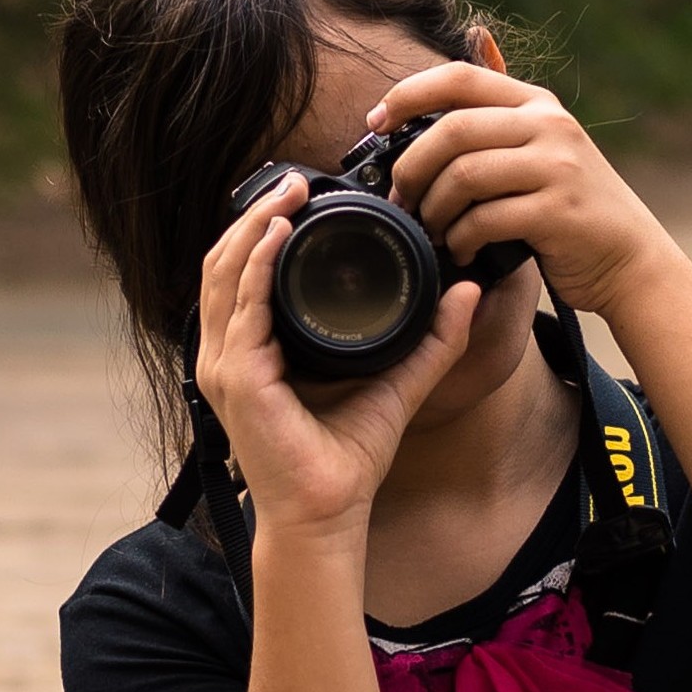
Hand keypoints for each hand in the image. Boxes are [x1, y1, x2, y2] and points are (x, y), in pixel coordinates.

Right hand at [194, 168, 489, 543]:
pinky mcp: (236, 377)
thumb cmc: (347, 458)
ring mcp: (225, 364)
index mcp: (256, 349)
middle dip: (257, 212)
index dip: (267, 227)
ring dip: (252, 225)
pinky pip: (240, 306)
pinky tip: (277, 232)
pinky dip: (256, 263)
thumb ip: (433, 338)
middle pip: (226, 261)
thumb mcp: (400, 381)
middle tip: (295, 177)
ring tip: (287, 191)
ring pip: (224, 272)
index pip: (246, 273)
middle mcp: (230, 352)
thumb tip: (467, 292)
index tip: (305, 193)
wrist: (328, 514)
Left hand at [370, 59, 683, 328]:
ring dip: (434, 209)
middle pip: (452, 130)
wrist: (629, 257)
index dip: (407, 94)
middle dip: (411, 167)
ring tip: (432, 229)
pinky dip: (460, 239)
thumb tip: (463, 48)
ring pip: (463, 175)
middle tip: (401, 198)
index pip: (458, 78)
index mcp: (536, 103)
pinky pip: (484, 219)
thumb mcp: (543, 144)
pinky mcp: (557, 211)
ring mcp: (556, 167)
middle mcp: (548, 126)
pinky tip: (462, 250)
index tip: (376, 122)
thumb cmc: (570, 206)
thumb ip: (500, 113)